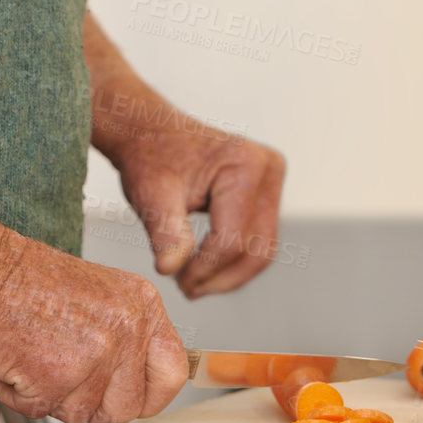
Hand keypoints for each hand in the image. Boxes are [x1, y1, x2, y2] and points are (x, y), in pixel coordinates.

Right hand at [0, 227, 191, 422]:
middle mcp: (126, 330)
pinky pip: (40, 411)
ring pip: (82, 414)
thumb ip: (129, 334)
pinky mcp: (56, 380)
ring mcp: (94, 357)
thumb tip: (142, 379)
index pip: (173, 373)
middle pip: (127, 406)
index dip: (150, 394)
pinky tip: (15, 359)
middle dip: (93, 400)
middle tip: (64, 370)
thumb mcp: (103, 293)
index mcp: (143, 306)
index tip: (131, 395)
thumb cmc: (30, 279)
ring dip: (52, 395)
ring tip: (36, 353)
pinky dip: (18, 394)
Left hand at [85, 14, 284, 299]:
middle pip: (257, 247)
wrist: (150, 133)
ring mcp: (272, 180)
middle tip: (187, 290)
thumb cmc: (150, 157)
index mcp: (244, 164)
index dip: (205, 269)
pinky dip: (232, 259)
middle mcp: (268, 168)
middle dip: (221, 277)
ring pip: (261, 248)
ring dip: (229, 274)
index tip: (177, 282)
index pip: (232, 237)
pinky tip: (204, 268)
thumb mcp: (151, 195)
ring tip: (192, 282)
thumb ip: (165, 232)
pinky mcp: (266, 192)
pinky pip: (257, 238)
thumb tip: (170, 268)